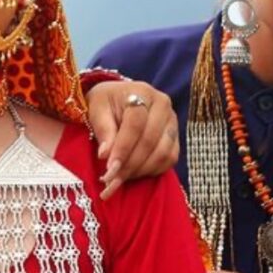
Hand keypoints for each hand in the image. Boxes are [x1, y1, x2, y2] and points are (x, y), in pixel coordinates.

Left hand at [85, 80, 178, 198]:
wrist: (118, 98)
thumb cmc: (105, 102)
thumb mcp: (97, 109)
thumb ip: (102, 129)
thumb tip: (105, 155)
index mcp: (142, 93)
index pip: (136, 124)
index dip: (123, 148)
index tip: (109, 168)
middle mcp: (163, 105)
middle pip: (150, 141)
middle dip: (130, 164)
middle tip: (112, 180)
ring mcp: (172, 121)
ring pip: (163, 153)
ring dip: (140, 170)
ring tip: (120, 179)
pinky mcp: (175, 137)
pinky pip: (169, 159)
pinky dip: (152, 171)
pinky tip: (134, 174)